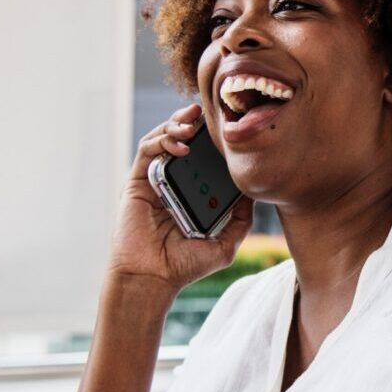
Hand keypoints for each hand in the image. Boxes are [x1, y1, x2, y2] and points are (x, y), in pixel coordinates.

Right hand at [107, 103, 254, 293]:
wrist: (153, 279)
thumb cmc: (183, 266)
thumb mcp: (224, 245)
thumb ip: (240, 221)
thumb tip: (254, 195)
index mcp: (193, 193)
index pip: (203, 157)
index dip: (213, 140)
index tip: (229, 126)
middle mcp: (173, 183)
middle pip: (182, 141)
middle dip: (193, 122)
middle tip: (208, 113)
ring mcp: (154, 181)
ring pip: (162, 139)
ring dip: (176, 125)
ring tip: (192, 123)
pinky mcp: (137, 183)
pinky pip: (147, 151)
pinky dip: (161, 140)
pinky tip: (180, 144)